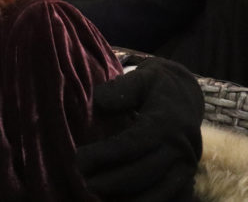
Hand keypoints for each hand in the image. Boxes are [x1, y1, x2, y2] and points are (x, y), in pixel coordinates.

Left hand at [78, 57, 202, 201]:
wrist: (186, 94)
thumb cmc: (154, 86)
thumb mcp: (140, 77)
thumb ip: (120, 88)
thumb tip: (99, 101)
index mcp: (166, 122)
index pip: (132, 144)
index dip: (105, 155)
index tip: (80, 159)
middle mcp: (180, 146)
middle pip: (144, 172)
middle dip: (112, 181)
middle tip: (84, 181)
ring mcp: (187, 164)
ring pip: (160, 191)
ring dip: (130, 198)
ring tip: (100, 196)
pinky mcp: (187, 176)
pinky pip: (172, 197)